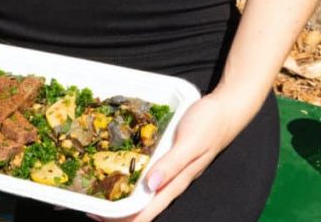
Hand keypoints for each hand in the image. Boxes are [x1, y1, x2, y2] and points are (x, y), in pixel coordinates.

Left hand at [91, 93, 240, 221]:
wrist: (227, 109)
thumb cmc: (210, 125)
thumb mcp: (190, 143)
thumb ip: (172, 164)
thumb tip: (151, 186)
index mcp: (177, 181)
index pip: (148, 209)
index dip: (126, 218)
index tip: (101, 217)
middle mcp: (172, 180)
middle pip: (144, 205)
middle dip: (119, 212)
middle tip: (93, 210)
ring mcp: (171, 170)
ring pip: (145, 192)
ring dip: (124, 198)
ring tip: (102, 197)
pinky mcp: (169, 158)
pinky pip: (148, 173)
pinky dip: (133, 178)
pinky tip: (122, 173)